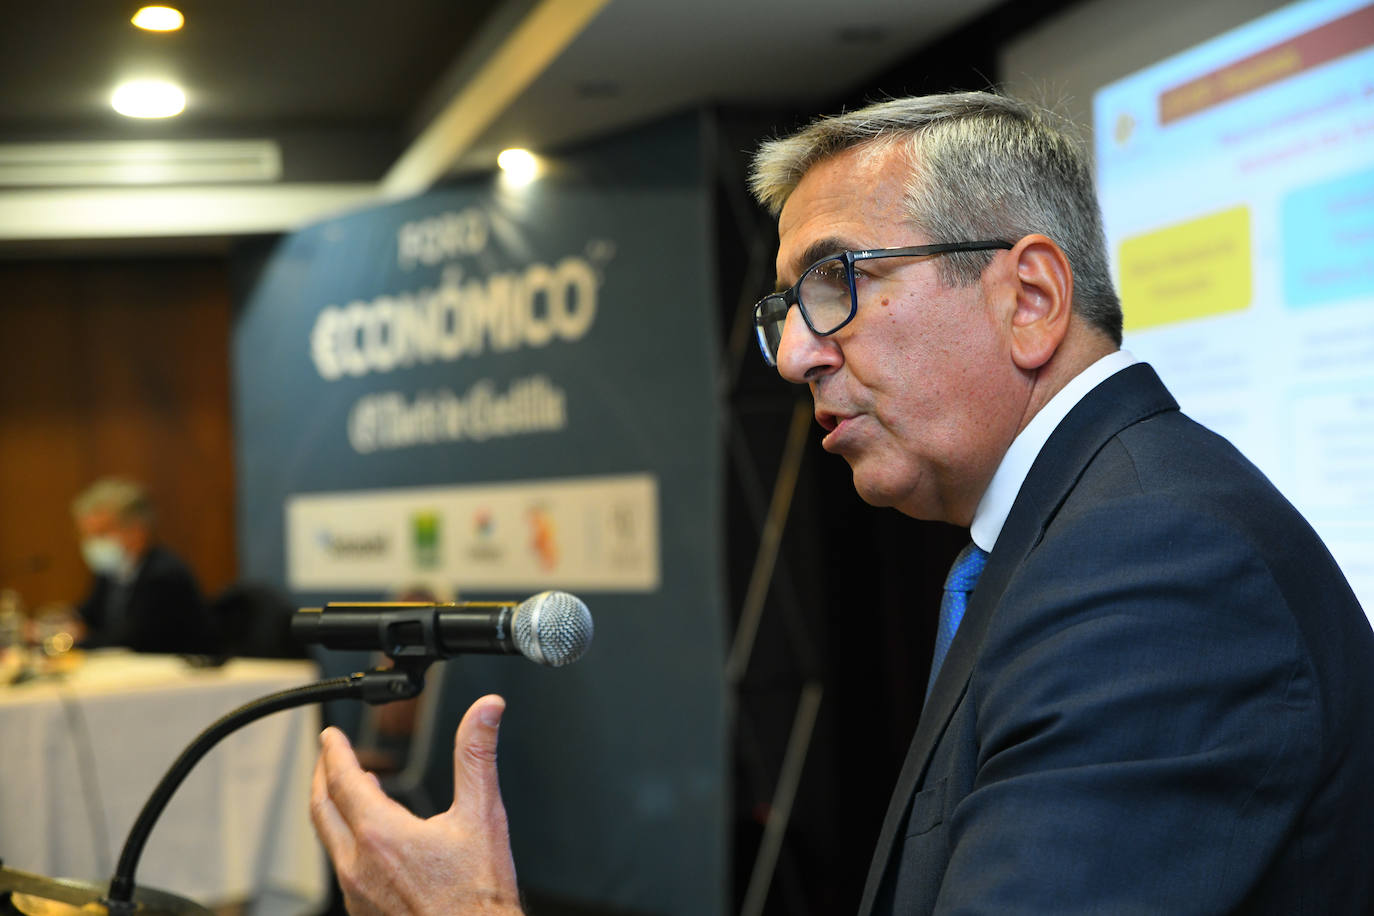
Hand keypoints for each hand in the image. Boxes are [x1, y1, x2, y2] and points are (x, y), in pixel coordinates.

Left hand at [311, 694, 522, 914]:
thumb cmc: (479, 897)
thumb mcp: (483, 816)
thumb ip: (477, 755)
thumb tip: (485, 712)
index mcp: (382, 835)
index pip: (343, 779)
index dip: (335, 752)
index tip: (331, 737)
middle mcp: (359, 865)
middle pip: (322, 809)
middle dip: (321, 775)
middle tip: (326, 755)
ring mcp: (357, 893)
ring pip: (330, 841)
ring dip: (333, 808)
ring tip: (348, 790)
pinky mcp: (363, 912)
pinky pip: (342, 868)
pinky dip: (346, 839)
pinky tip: (368, 839)